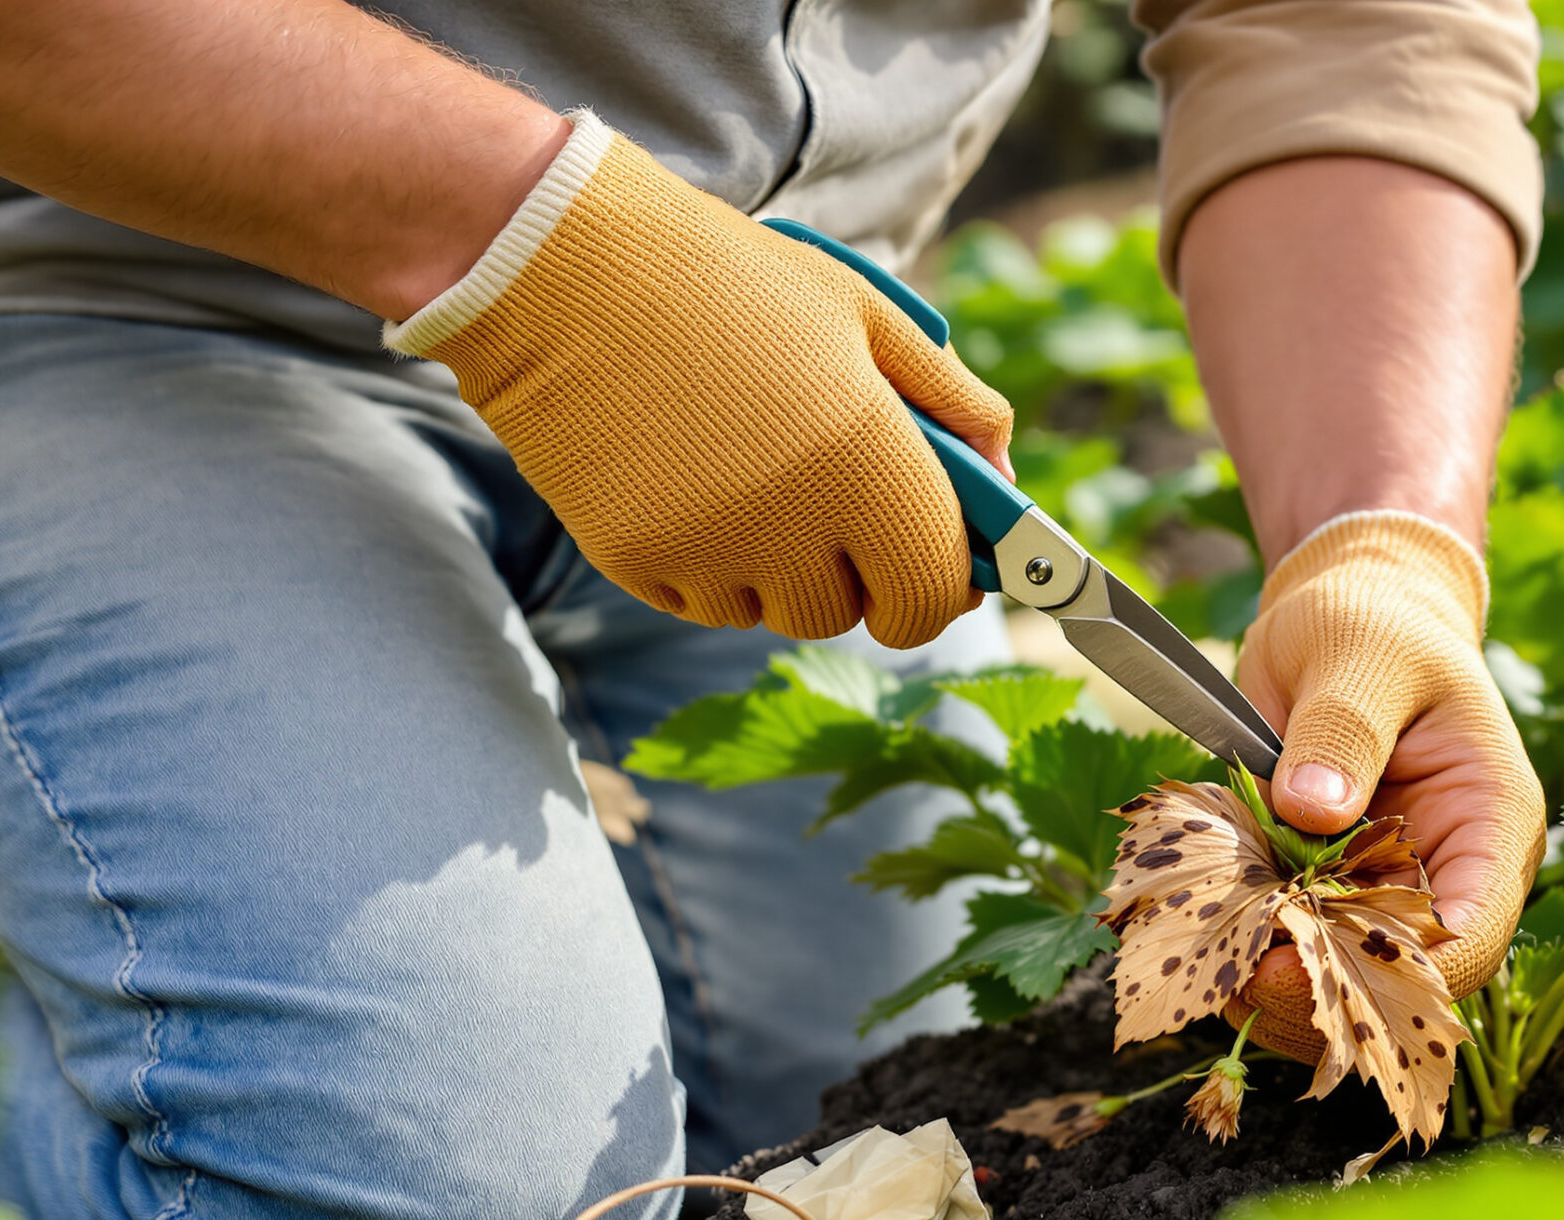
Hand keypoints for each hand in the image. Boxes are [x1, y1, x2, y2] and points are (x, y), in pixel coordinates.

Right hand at [388, 113, 1010, 647]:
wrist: (557, 262)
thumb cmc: (725, 277)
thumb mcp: (862, 312)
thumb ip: (951, 397)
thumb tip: (1006, 470)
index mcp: (866, 461)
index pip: (934, 597)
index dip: (942, 586)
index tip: (935, 559)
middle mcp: (791, 525)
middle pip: (852, 612)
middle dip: (857, 571)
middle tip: (831, 492)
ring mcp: (707, 551)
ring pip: (775, 612)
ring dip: (779, 567)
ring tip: (747, 466)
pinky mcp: (634, 561)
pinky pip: (701, 600)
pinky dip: (710, 563)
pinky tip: (688, 477)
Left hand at [1226, 511, 1545, 1061]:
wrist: (1341, 613)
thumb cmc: (1372, 622)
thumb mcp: (1362, 656)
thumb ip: (1342, 729)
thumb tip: (1312, 809)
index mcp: (1490, 826)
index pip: (1469, 938)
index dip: (1393, 973)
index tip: (1297, 961)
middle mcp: (1445, 875)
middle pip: (1402, 983)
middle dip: (1318, 991)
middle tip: (1235, 972)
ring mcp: (1379, 891)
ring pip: (1339, 982)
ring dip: (1271, 983)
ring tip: (1210, 954)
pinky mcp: (1320, 890)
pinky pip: (1288, 947)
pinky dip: (1244, 951)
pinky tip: (1201, 933)